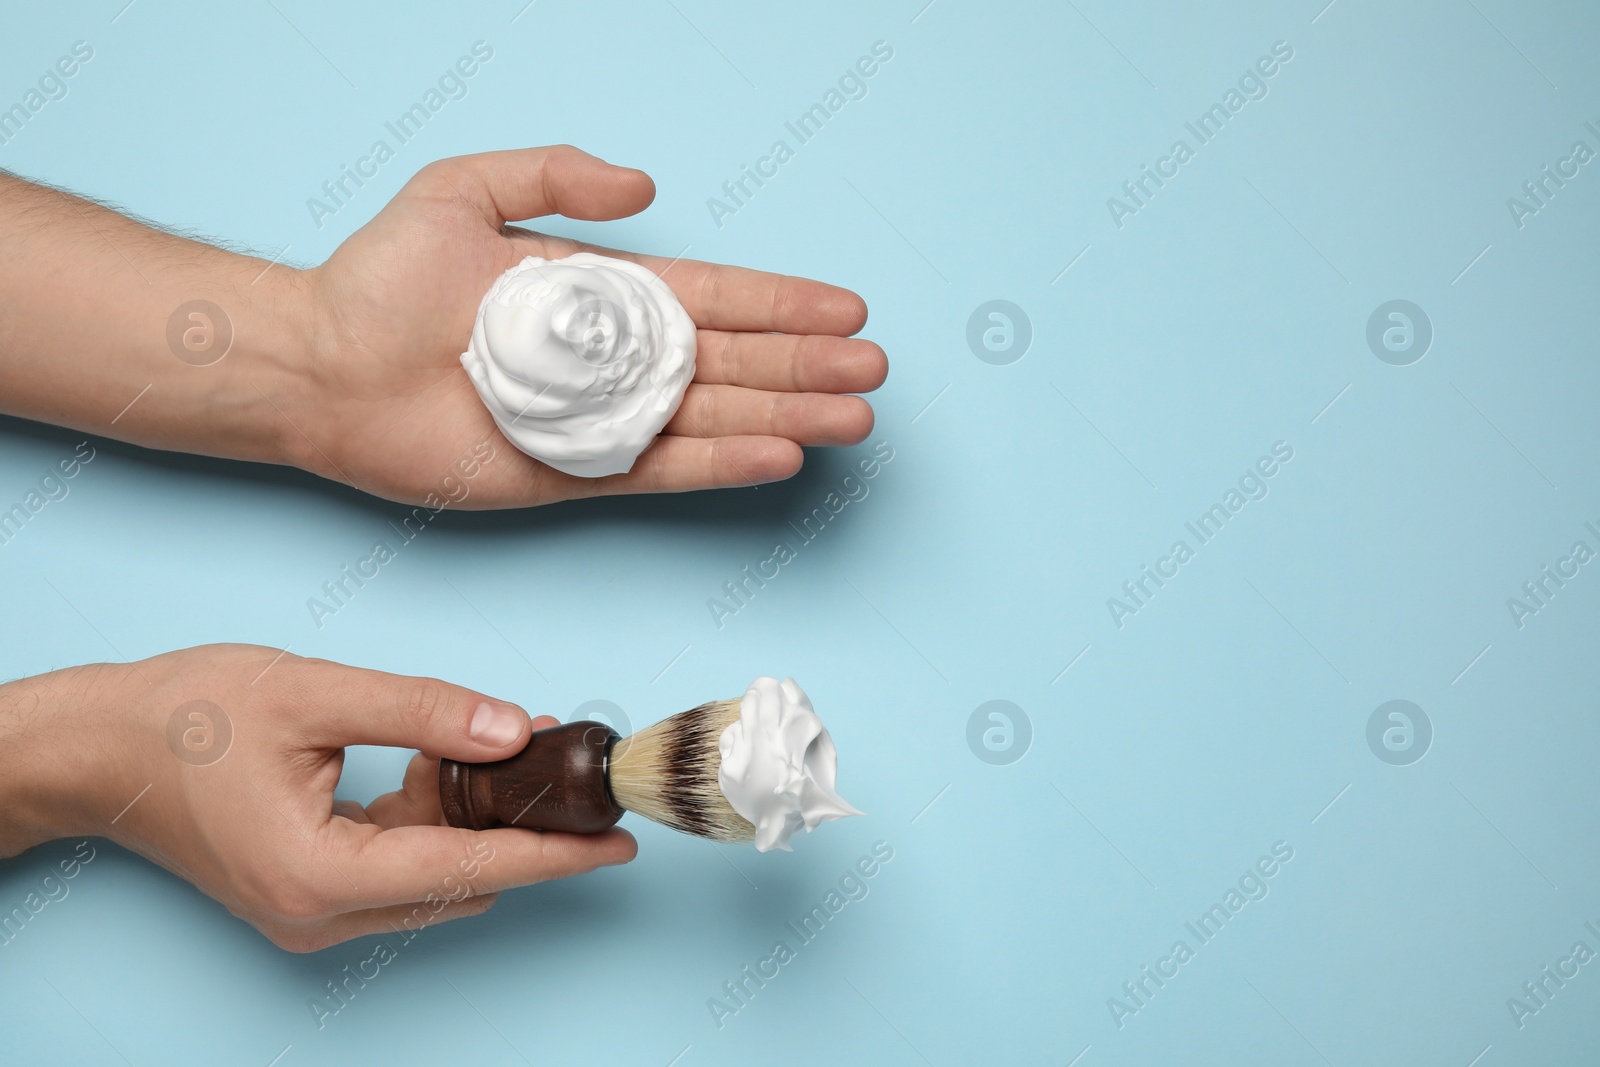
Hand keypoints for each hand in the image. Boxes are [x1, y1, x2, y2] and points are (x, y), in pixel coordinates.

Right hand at [0, 645, 635, 951]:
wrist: (98, 748)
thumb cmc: (187, 716)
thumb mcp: (316, 692)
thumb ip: (426, 712)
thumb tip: (517, 730)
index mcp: (320, 876)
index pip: (471, 871)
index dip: (554, 856)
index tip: (617, 843)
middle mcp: (318, 916)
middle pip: (461, 881)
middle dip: (521, 826)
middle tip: (565, 765)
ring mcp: (311, 915)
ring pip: (435, 878)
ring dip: (473, 821)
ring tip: (489, 751)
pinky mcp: (307, 897)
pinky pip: (399, 870)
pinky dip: (432, 824)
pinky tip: (437, 768)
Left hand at [293, 144, 887, 506]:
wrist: (320, 363)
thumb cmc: (381, 277)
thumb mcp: (464, 190)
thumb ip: (556, 177)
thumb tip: (649, 187)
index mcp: (601, 293)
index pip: (714, 296)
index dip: (783, 303)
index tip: (848, 309)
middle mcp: (614, 360)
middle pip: (734, 361)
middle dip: (808, 365)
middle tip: (875, 372)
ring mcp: (601, 420)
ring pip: (717, 417)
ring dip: (789, 415)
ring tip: (854, 417)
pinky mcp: (575, 474)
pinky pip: (664, 468)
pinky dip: (723, 462)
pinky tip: (780, 452)